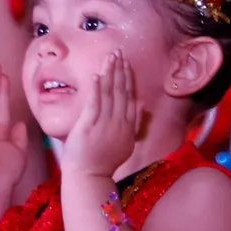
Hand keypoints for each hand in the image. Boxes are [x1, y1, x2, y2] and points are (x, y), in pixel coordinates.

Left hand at [60, 53, 140, 179]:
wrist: (89, 177)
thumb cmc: (103, 162)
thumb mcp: (125, 143)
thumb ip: (135, 122)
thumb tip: (142, 102)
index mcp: (127, 127)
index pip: (129, 97)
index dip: (128, 79)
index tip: (127, 63)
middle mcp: (118, 124)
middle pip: (121, 92)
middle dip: (120, 70)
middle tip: (119, 52)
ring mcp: (104, 125)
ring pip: (109, 94)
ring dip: (110, 74)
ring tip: (110, 57)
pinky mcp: (88, 126)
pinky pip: (94, 104)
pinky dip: (97, 89)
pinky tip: (98, 75)